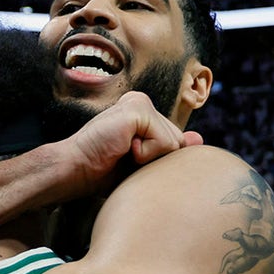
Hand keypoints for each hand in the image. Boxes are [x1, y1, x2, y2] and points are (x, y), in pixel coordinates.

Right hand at [58, 91, 202, 197]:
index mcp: (142, 112)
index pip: (174, 141)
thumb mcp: (142, 163)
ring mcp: (139, 103)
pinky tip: (122, 148)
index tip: (127, 160)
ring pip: (173, 143)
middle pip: (178, 141)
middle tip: (124, 158)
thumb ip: (169, 150)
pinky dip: (145, 155)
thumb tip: (199, 139)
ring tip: (121, 153)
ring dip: (149, 159)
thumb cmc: (102, 171)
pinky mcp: (137, 109)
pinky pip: (164, 142)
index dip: (156, 160)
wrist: (75, 170)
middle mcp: (141, 102)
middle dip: (156, 159)